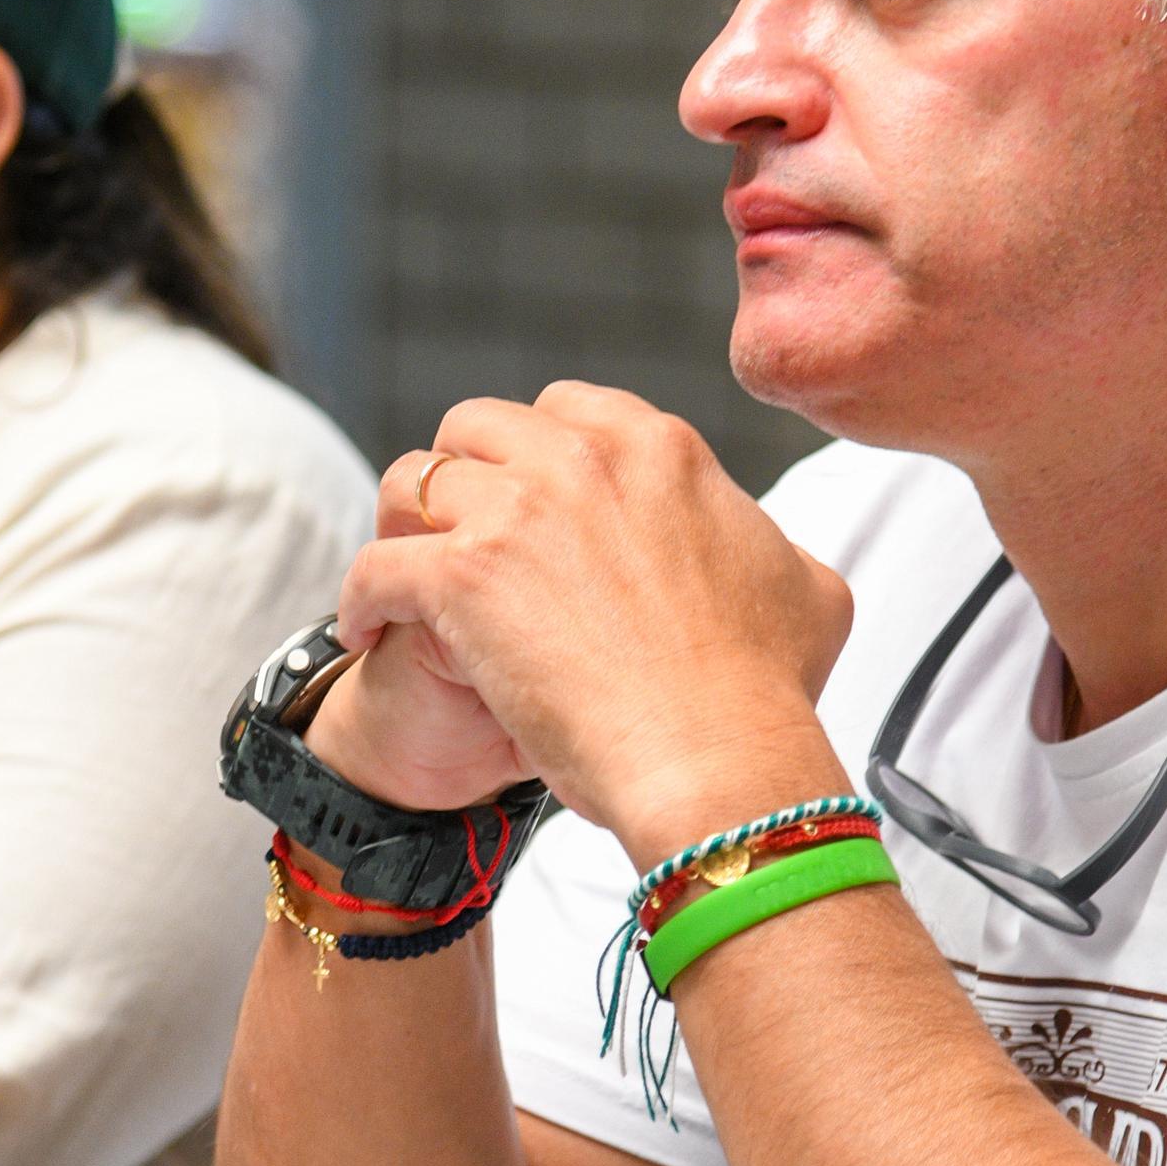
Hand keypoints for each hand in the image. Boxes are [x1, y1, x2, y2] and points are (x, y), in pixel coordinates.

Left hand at [337, 384, 854, 856]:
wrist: (718, 754)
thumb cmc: (766, 691)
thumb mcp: (807, 590)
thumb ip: (775, 549)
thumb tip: (776, 558)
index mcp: (657, 450)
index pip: (568, 410)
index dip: (537, 453)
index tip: (527, 501)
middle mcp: (580, 460)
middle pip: (477, 426)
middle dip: (461, 473)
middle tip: (457, 534)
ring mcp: (515, 513)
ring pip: (412, 481)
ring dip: (401, 524)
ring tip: (399, 574)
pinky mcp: (459, 577)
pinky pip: (375, 563)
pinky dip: (359, 598)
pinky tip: (363, 631)